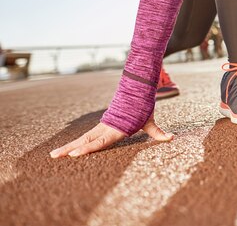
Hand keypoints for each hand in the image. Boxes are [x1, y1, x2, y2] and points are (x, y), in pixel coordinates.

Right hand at [49, 113, 172, 157]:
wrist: (135, 91)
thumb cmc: (142, 107)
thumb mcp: (150, 121)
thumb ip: (158, 132)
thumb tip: (172, 138)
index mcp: (116, 128)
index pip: (100, 141)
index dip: (88, 148)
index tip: (74, 154)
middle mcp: (106, 128)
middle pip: (86, 140)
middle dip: (71, 149)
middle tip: (55, 156)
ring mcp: (101, 127)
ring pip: (83, 138)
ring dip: (69, 146)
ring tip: (53, 154)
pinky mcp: (101, 126)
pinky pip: (86, 136)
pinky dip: (76, 143)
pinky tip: (67, 149)